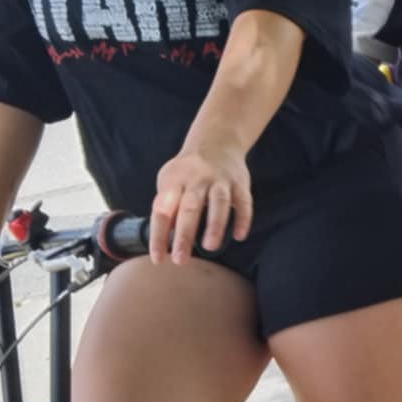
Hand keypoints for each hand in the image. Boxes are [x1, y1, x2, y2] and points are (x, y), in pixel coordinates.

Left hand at [150, 143, 251, 263]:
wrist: (216, 141)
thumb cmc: (188, 171)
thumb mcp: (170, 182)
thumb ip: (168, 207)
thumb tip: (166, 238)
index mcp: (175, 181)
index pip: (162, 210)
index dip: (158, 235)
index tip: (158, 258)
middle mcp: (197, 179)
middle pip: (190, 207)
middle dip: (184, 235)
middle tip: (180, 260)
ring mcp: (220, 180)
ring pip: (218, 202)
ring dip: (214, 225)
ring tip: (210, 247)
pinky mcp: (240, 183)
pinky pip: (244, 201)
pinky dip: (243, 218)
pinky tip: (240, 236)